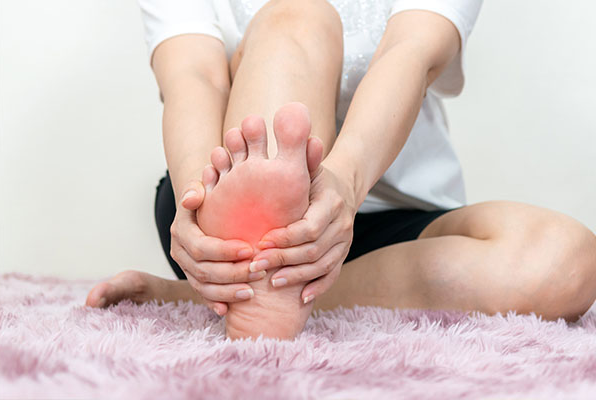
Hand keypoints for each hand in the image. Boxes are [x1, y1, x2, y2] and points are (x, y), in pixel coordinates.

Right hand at [170, 178, 262, 315]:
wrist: (206, 207)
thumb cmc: (212, 196)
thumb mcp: (204, 186)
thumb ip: (198, 188)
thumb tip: (191, 198)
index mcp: (181, 229)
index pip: (201, 246)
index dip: (224, 252)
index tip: (250, 250)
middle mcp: (179, 250)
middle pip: (203, 270)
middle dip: (232, 274)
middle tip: (258, 272)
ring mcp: (185, 267)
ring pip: (203, 286)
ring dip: (227, 291)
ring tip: (251, 293)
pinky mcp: (193, 277)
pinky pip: (203, 294)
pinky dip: (215, 302)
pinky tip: (229, 309)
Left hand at [249, 163, 356, 302]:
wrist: (344, 186)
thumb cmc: (315, 176)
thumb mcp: (307, 165)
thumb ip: (296, 156)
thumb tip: (286, 121)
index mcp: (331, 203)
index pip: (309, 227)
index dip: (285, 239)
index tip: (260, 243)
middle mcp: (342, 224)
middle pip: (313, 250)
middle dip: (283, 260)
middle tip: (255, 266)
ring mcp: (345, 241)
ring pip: (322, 265)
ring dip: (295, 277)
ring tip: (270, 283)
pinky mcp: (344, 254)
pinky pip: (333, 274)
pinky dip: (317, 287)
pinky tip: (299, 298)